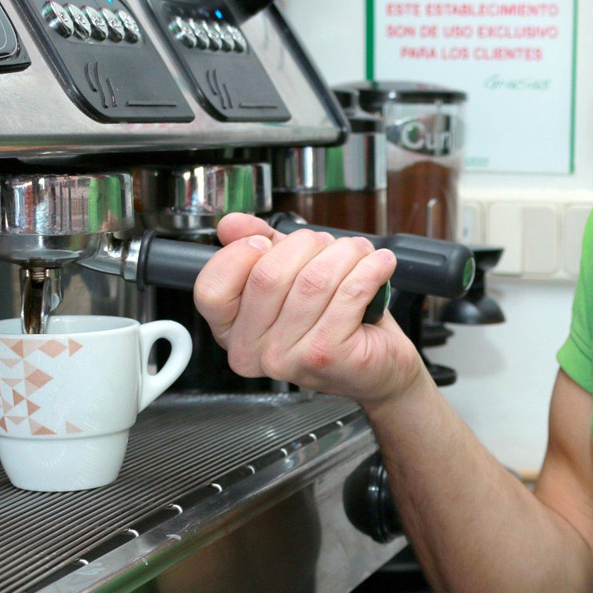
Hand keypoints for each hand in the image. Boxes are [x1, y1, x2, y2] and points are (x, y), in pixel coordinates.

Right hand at [194, 213, 426, 405]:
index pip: (212, 289)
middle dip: (308, 244)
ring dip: (345, 254)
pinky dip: (370, 268)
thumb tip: (231, 224)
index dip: (240, 254)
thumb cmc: (335, 322)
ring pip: (313, 280)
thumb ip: (257, 249)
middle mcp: (253, 351)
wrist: (379, 367)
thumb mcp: (290, 279)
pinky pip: (348, 293)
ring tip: (360, 253)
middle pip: (268, 275)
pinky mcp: (327, 356)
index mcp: (233, 331)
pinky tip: (379, 264)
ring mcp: (288, 358)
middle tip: (331, 246)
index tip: (267, 242)